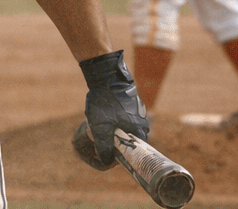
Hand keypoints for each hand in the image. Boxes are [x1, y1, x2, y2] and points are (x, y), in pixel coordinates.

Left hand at [77, 50, 149, 167]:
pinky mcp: (130, 106)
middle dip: (109, 143)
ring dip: (108, 131)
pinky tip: (100, 114)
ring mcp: (137, 114)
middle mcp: (142, 124)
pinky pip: (120, 120)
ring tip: (95, 124)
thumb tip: (106, 161)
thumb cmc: (105, 102)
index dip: (116, 156)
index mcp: (139, 132)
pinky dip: (110, 121)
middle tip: (95, 137)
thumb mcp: (101, 127)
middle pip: (125, 142)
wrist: (106, 75)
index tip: (102, 154)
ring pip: (121, 130)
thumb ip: (104, 146)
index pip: (131, 153)